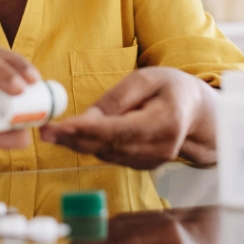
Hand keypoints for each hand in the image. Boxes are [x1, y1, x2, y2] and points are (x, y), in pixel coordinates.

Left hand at [40, 67, 217, 168]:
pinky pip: (110, 155)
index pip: (122, 130)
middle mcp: (159, 148)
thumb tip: (86, 119)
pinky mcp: (141, 164)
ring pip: (106, 154)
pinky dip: (89, 147)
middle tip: (45, 131)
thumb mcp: (147, 79)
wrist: (197, 114)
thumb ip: (117, 99)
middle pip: (110, 146)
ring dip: (76, 145)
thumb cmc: (171, 89)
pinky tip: (69, 137)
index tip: (64, 126)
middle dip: (74, 139)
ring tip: (50, 133)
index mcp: (166, 123)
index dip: (91, 130)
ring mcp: (151, 161)